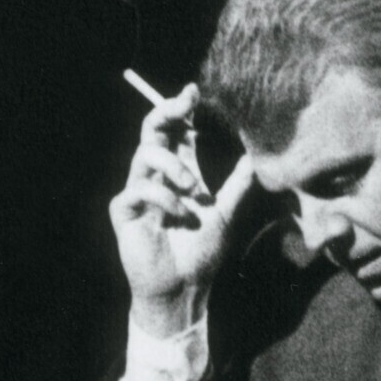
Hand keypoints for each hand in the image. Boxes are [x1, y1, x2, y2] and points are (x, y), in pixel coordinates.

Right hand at [110, 81, 256, 339]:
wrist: (186, 288)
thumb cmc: (201, 253)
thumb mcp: (227, 213)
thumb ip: (238, 185)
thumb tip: (256, 157)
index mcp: (178, 173)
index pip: (175, 131)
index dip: (181, 108)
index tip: (195, 92)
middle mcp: (156, 178)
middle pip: (152, 131)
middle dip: (167, 112)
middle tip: (186, 106)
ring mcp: (138, 194)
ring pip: (144, 156)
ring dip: (173, 167)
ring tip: (194, 191)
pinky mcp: (124, 215)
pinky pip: (136, 191)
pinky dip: (162, 198)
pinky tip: (179, 215)